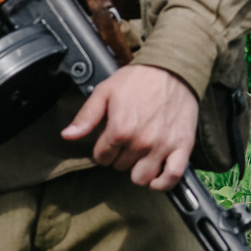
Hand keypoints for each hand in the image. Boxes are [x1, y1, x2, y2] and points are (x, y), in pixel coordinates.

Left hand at [62, 64, 198, 187]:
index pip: (102, 157)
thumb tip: (68, 136)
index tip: (110, 139)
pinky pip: (172, 177)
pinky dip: (163, 183)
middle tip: (127, 140)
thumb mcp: (105, 91)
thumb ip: (86, 116)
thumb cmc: (139, 79)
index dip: (103, 149)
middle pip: (120, 167)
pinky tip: (156, 177)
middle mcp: (141, 142)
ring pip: (142, 178)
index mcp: (120, 129)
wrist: (174, 68)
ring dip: (138, 170)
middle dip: (120, 156)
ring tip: (140, 155)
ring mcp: (163, 146)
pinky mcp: (182, 147)